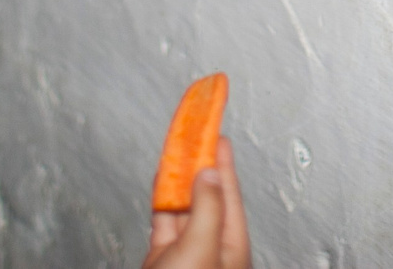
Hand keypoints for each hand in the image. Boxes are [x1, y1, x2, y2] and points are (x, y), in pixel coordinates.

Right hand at [142, 137, 250, 268]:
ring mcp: (187, 253)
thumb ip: (207, 208)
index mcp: (231, 248)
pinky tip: (160, 179)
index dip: (224, 163)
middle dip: (200, 165)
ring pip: (184, 206)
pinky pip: (165, 219)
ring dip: (179, 177)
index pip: (229, 195)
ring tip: (177, 149)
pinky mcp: (163, 256)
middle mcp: (211, 248)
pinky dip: (161, 196)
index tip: (219, 136)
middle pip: (207, 196)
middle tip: (196, 135)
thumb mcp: (201, 247)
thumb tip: (210, 175)